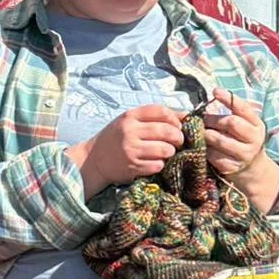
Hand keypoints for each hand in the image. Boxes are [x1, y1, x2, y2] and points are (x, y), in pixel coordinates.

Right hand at [73, 104, 187, 193]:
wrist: (93, 159)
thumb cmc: (116, 138)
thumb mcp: (129, 122)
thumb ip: (153, 117)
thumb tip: (186, 116)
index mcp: (130, 116)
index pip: (161, 111)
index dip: (175, 118)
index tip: (177, 126)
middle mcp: (129, 131)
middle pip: (167, 131)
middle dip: (178, 137)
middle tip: (178, 141)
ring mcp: (130, 150)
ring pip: (165, 149)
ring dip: (170, 152)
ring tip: (166, 152)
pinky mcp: (132, 167)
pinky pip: (157, 165)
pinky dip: (160, 165)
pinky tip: (154, 163)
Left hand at [200, 90, 267, 179]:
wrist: (249, 166)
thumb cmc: (239, 138)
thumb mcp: (243, 124)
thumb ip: (231, 112)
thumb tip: (210, 100)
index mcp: (257, 125)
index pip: (244, 108)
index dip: (229, 99)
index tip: (215, 91)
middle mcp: (254, 139)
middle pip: (231, 122)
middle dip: (212, 119)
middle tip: (201, 119)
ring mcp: (244, 154)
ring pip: (219, 140)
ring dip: (206, 134)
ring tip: (200, 133)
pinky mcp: (232, 167)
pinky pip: (213, 155)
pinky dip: (205, 149)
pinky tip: (203, 147)